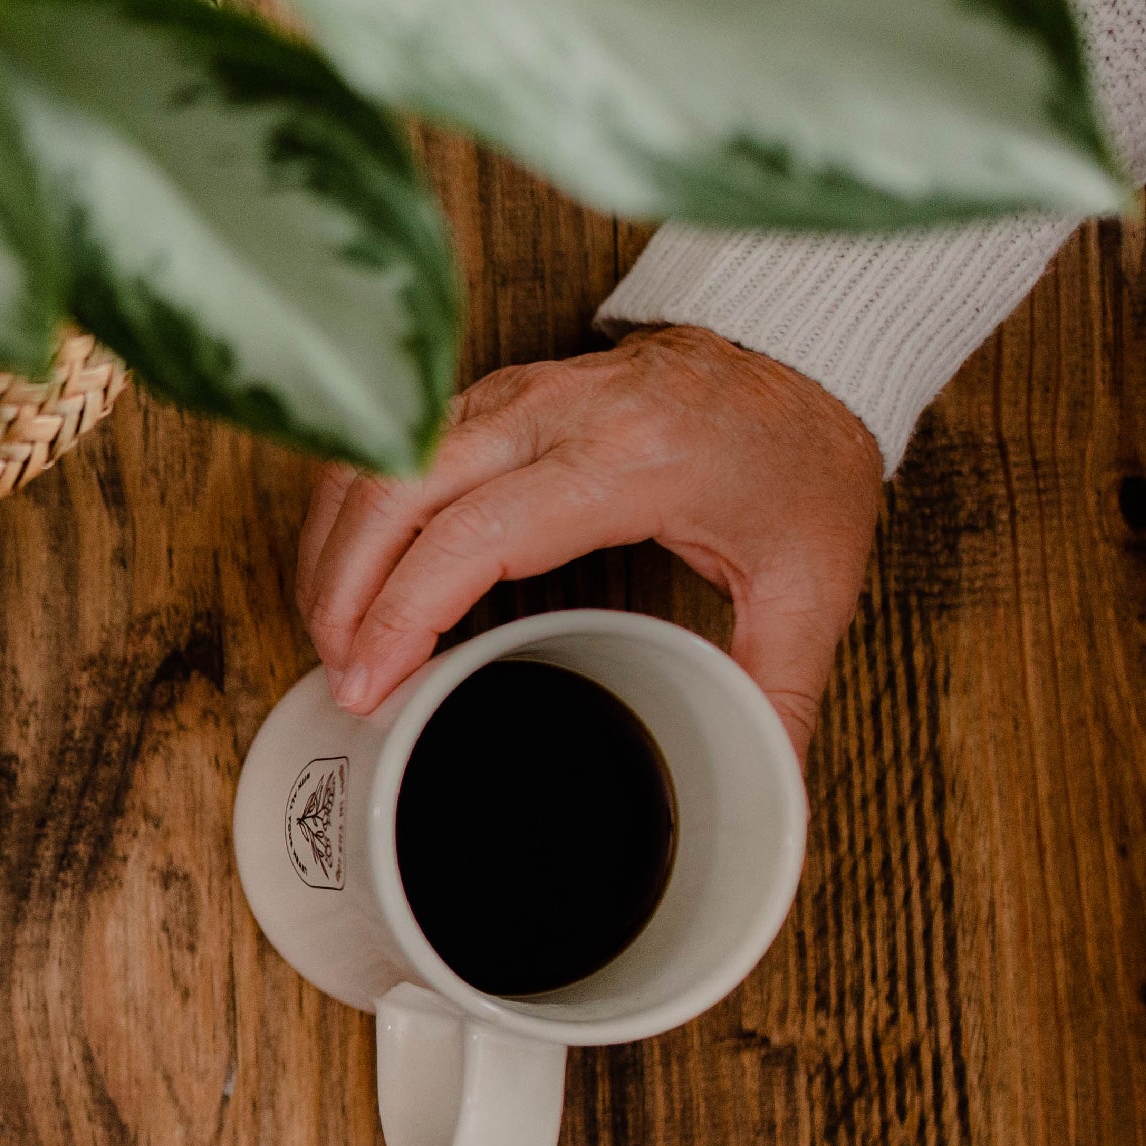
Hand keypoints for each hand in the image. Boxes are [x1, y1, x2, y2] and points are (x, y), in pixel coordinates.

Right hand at [298, 324, 882, 756]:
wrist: (810, 353)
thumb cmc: (803, 459)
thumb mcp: (811, 585)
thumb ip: (778, 695)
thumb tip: (771, 792)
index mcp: (630, 459)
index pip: (475, 532)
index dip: (403, 613)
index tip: (368, 684)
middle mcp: (560, 411)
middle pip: (398, 488)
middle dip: (344, 590)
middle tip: (339, 675)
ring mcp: (519, 391)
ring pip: (380, 457)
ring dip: (337, 548)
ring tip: (334, 634)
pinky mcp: (497, 390)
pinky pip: (392, 440)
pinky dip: (352, 507)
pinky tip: (350, 568)